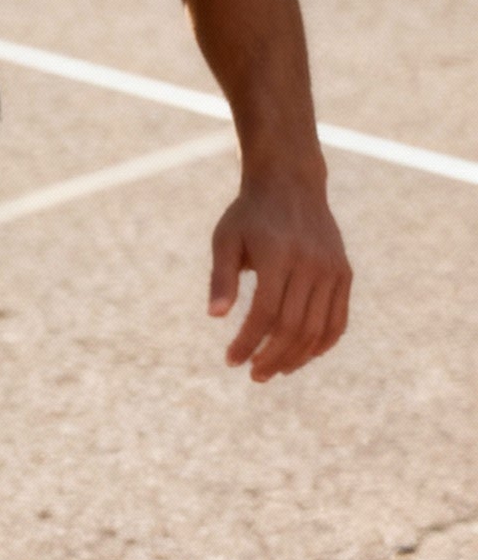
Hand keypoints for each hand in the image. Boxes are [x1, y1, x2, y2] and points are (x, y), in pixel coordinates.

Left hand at [208, 172, 351, 381]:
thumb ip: (221, 277)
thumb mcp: (225, 239)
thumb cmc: (249, 215)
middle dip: (272, 357)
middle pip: (294, 326)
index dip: (249, 342)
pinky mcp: (344, 273)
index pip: (265, 313)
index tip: (231, 360)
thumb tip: (214, 316)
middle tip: (253, 375)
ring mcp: (332, 269)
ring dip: (297, 357)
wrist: (291, 184)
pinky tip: (303, 356)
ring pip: (318, 328)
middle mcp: (311, 264)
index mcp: (278, 255)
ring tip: (274, 371)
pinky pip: (339, 319)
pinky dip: (323, 343)